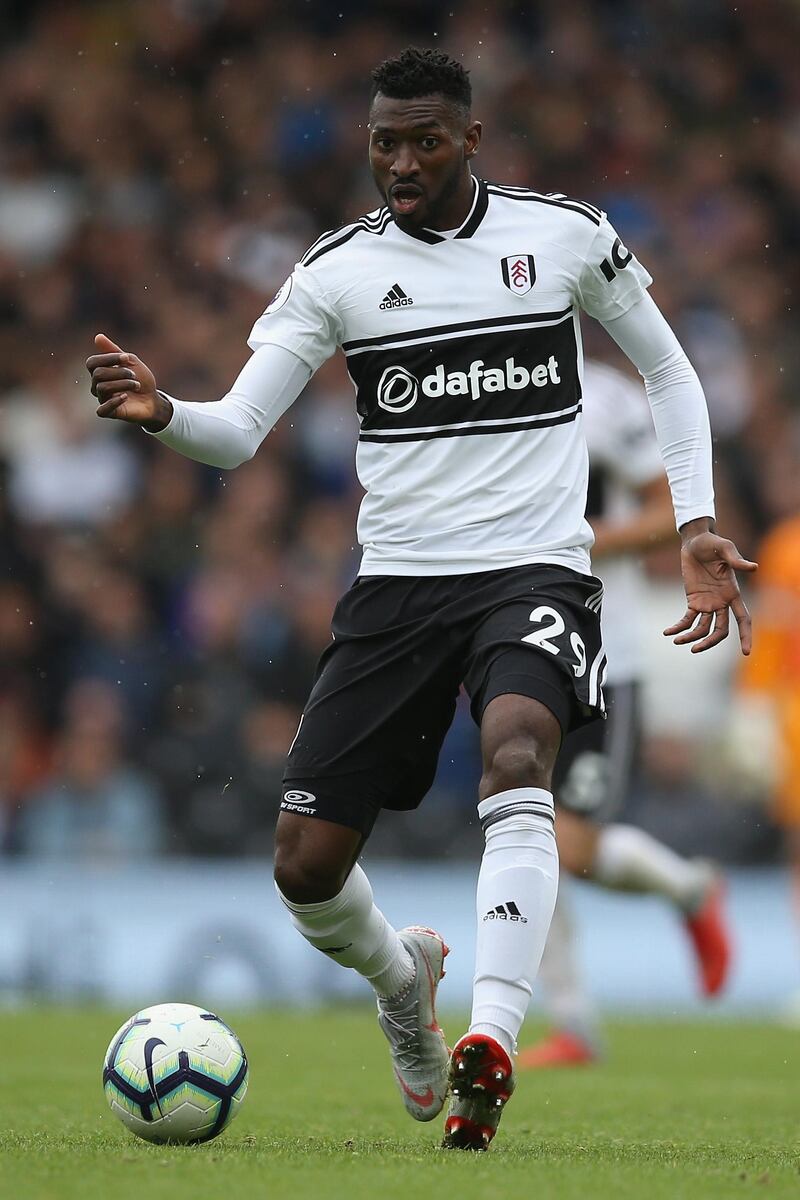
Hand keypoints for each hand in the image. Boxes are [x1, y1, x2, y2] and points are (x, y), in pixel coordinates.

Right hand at [86, 334, 171, 430]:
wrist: (154, 399)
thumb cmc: (141, 379)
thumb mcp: (131, 362)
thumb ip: (114, 351)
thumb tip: (98, 337)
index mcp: (100, 372)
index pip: (92, 363)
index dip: (108, 358)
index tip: (127, 358)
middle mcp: (97, 385)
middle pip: (98, 374)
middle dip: (119, 372)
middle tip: (134, 375)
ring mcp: (103, 399)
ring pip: (102, 388)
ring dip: (123, 384)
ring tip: (136, 385)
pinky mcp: (110, 413)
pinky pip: (102, 410)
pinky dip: (114, 402)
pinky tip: (125, 397)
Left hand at [664, 527, 757, 654]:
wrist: (694, 541)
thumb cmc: (713, 543)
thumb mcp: (725, 548)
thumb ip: (736, 559)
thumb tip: (753, 567)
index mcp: (733, 593)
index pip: (743, 618)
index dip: (745, 635)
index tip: (746, 652)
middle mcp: (722, 602)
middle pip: (720, 630)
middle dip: (709, 642)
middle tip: (694, 650)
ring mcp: (707, 603)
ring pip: (702, 629)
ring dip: (690, 637)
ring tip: (676, 641)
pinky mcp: (693, 601)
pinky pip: (687, 619)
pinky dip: (678, 627)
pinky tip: (667, 632)